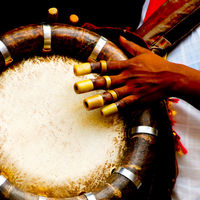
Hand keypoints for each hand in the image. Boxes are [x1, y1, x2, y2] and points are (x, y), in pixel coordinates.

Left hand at [74, 36, 194, 114]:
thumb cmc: (157, 65)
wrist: (171, 78)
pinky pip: (124, 104)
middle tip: (76, 88)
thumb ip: (130, 46)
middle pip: (104, 81)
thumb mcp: (143, 52)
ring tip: (86, 103)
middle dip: (89, 84)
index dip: (89, 68)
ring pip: (112, 94)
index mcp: (126, 65)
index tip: (76, 70)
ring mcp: (131, 89)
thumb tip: (120, 37)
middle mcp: (126, 77)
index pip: (104, 66)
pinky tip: (104, 112)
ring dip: (98, 99)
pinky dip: (114, 108)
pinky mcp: (137, 99)